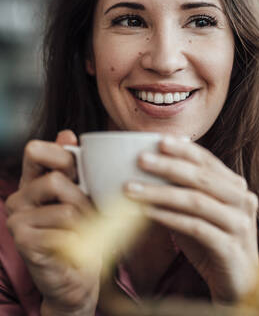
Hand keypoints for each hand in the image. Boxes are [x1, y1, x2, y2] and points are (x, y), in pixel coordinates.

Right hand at [5, 130, 100, 315]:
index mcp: (32, 182)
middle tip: (90, 212)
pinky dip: (79, 241)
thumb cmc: (82, 232)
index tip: (78, 169)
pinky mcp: (23, 241)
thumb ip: (73, 166)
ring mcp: (17, 219)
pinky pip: (63, 232)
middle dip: (82, 198)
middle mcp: (19, 197)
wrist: (76, 275)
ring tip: (85, 232)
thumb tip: (66, 133)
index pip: (35, 150)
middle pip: (56, 180)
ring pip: (65, 208)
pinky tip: (75, 248)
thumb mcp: (82, 194)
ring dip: (85, 222)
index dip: (60, 154)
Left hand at [124, 137, 258, 302]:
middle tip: (141, 159)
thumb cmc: (211, 241)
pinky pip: (195, 228)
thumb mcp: (196, 212)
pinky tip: (147, 213)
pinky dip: (169, 218)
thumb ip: (182, 190)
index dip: (184, 150)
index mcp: (235, 186)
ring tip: (132, 189)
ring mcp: (239, 224)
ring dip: (160, 193)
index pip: (208, 161)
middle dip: (168, 166)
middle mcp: (242, 200)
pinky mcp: (230, 248)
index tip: (159, 140)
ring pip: (196, 201)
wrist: (236, 283)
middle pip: (201, 178)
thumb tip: (148, 168)